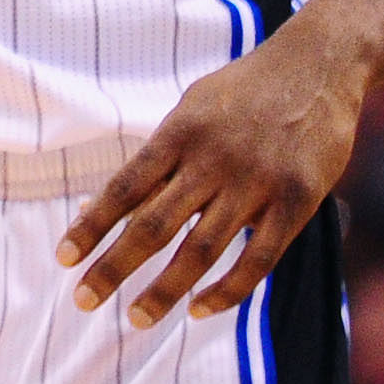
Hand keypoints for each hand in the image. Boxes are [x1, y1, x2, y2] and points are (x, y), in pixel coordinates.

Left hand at [58, 20, 363, 330]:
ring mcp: (256, 183)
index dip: (93, 224)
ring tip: (136, 318)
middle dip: (114, 266)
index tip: (64, 257)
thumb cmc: (245, 90)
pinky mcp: (296, 202)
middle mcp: (213, 159)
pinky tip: (199, 308)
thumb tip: (113, 203)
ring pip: (201, 250)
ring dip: (165, 290)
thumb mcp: (194, 106)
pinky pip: (258, 259)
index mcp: (181, 132)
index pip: (126, 186)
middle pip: (154, 225)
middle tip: (82, 299)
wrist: (319, 64)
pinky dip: (226, 290)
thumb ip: (162, 155)